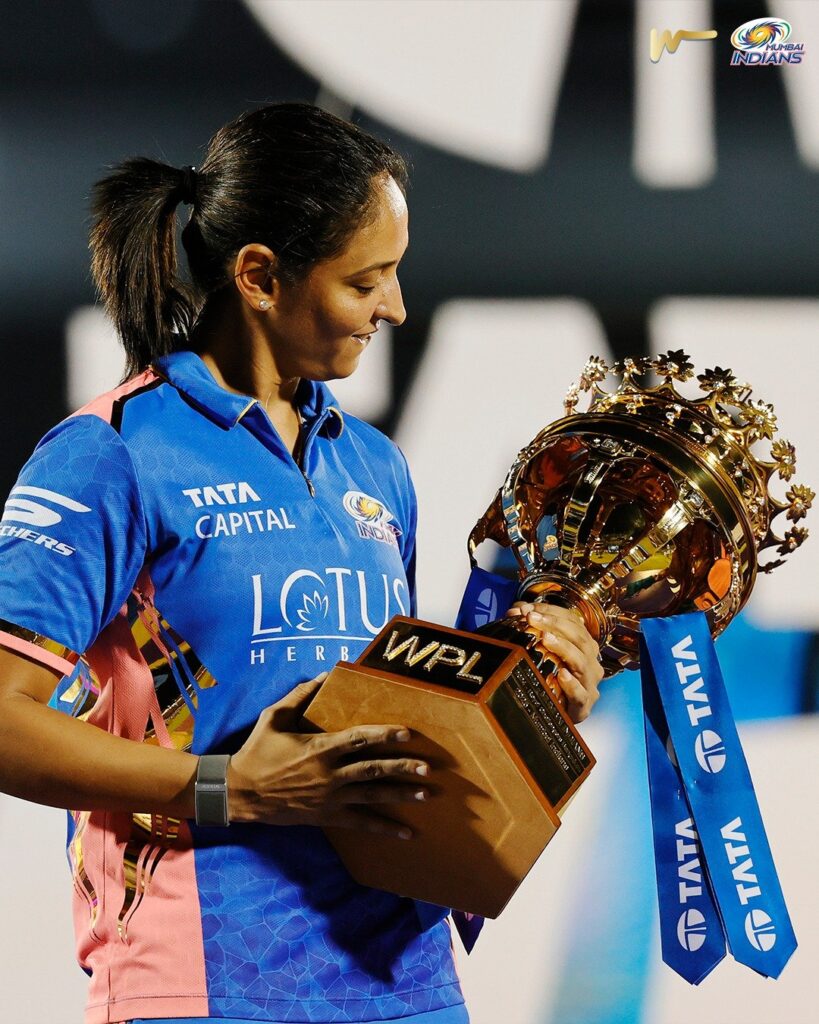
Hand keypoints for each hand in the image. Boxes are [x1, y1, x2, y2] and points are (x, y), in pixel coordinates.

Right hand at [227, 673, 428, 837]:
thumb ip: (300, 695)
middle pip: (374, 769)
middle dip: (403, 768)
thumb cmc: (257, 751)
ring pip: (373, 795)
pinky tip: (406, 833)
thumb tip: (322, 675)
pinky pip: (361, 823)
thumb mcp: (274, 717)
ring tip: (426, 794)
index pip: (360, 739)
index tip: (407, 733)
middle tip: (428, 768)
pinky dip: (385, 828)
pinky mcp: (327, 815)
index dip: (385, 734)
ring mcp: (330, 797)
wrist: (240, 792)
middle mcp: (330, 774)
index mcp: (320, 748)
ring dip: (401, 794)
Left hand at [504, 602, 603, 722]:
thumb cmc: (551, 679)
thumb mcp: (543, 651)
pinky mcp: (583, 705)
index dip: (552, 611)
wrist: (557, 715)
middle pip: (579, 638)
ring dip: (563, 647)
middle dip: (554, 624)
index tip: (529, 608)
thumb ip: (532, 628)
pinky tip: (562, 674)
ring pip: (581, 662)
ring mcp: (589, 684)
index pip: (573, 621)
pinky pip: (580, 694)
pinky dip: (572, 684)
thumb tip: (516, 609)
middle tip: (532, 618)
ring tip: (546, 638)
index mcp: (584, 646)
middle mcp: (590, 661)